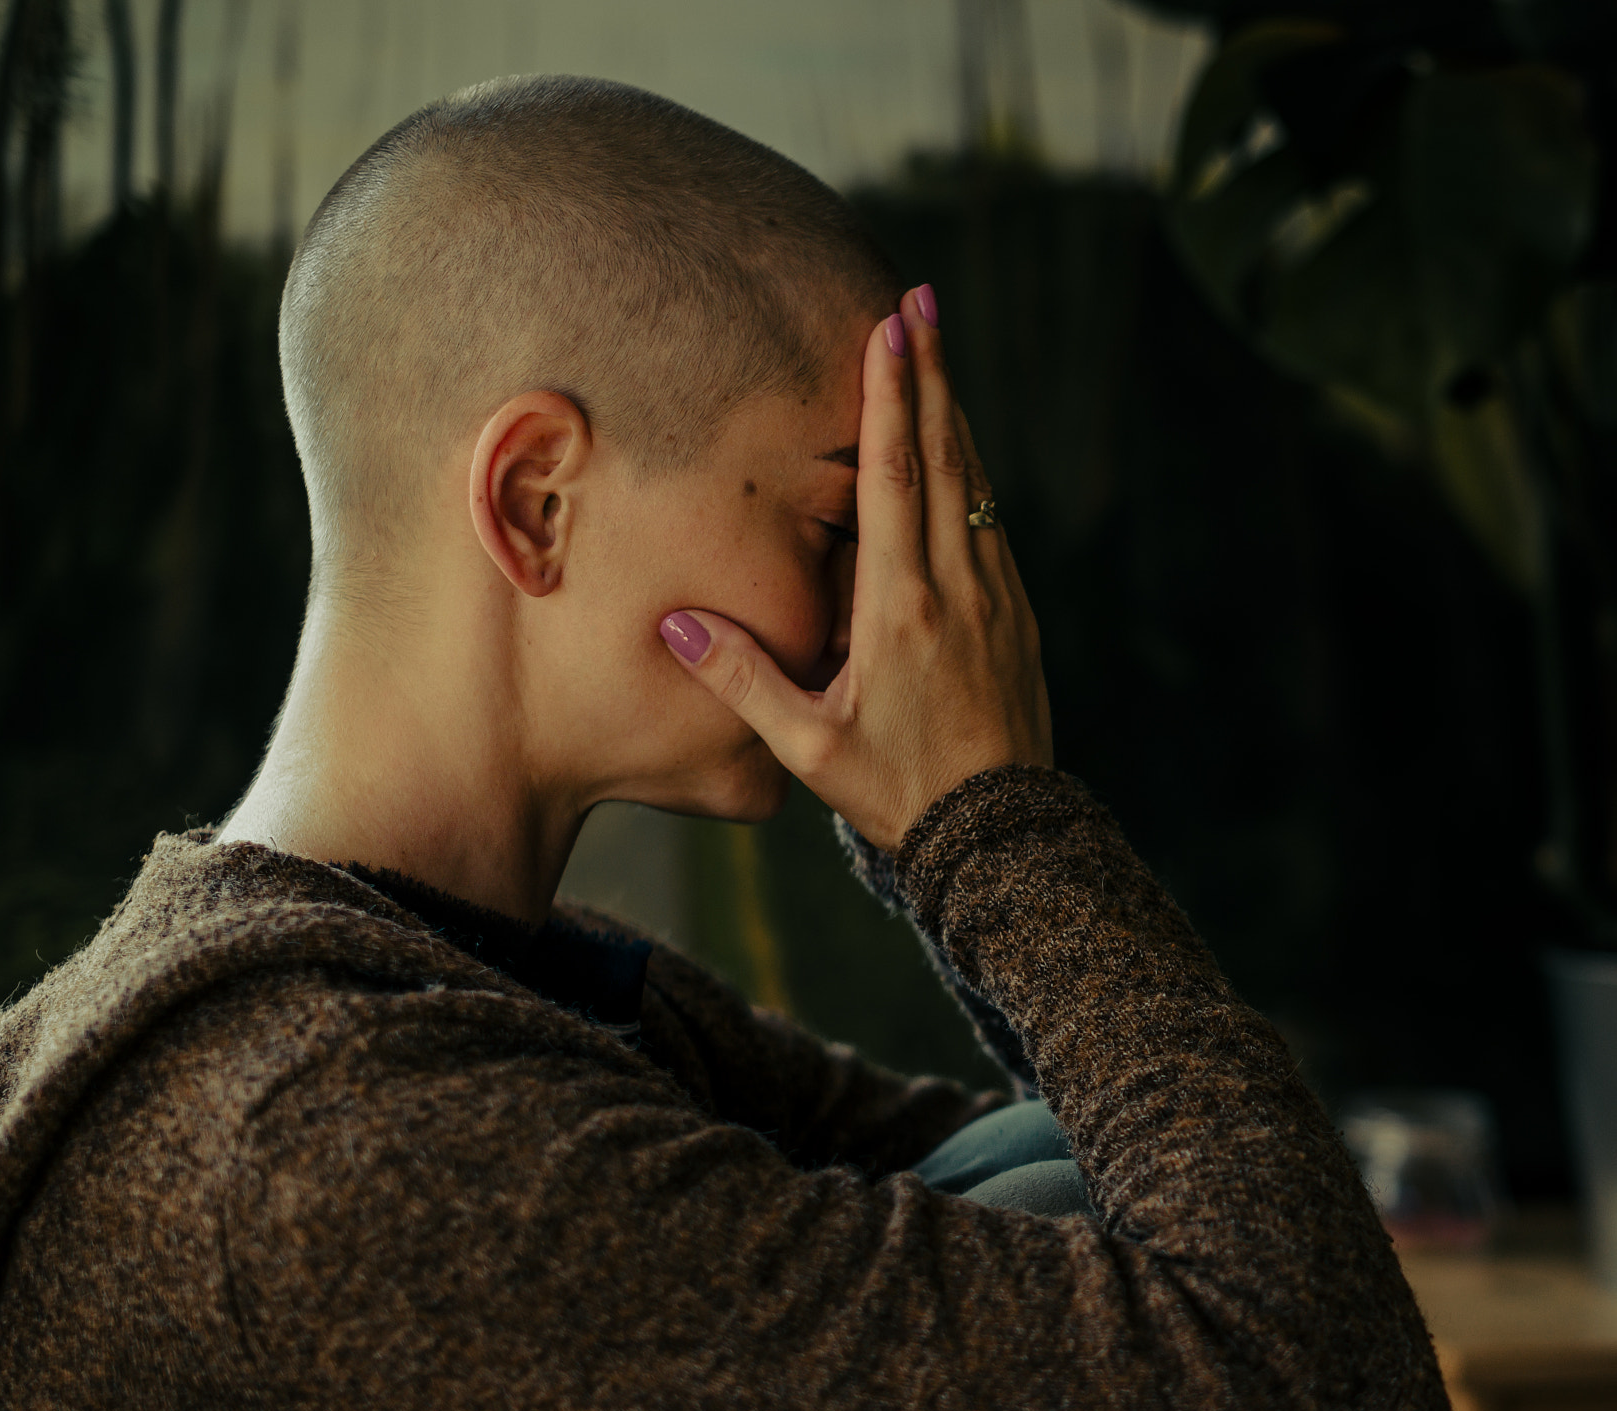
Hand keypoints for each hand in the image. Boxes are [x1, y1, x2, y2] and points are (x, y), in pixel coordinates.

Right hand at [657, 286, 1052, 849]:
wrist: (1000, 833)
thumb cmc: (897, 791)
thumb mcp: (807, 747)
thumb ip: (742, 680)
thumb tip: (671, 628)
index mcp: (901, 607)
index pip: (892, 477)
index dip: (889, 396)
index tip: (890, 327)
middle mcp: (956, 586)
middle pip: (942, 455)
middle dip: (929, 373)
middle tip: (921, 299)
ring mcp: (996, 597)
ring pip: (974, 483)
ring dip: (953, 413)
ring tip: (937, 352)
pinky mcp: (1016, 617)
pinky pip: (990, 525)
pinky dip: (971, 475)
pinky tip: (959, 453)